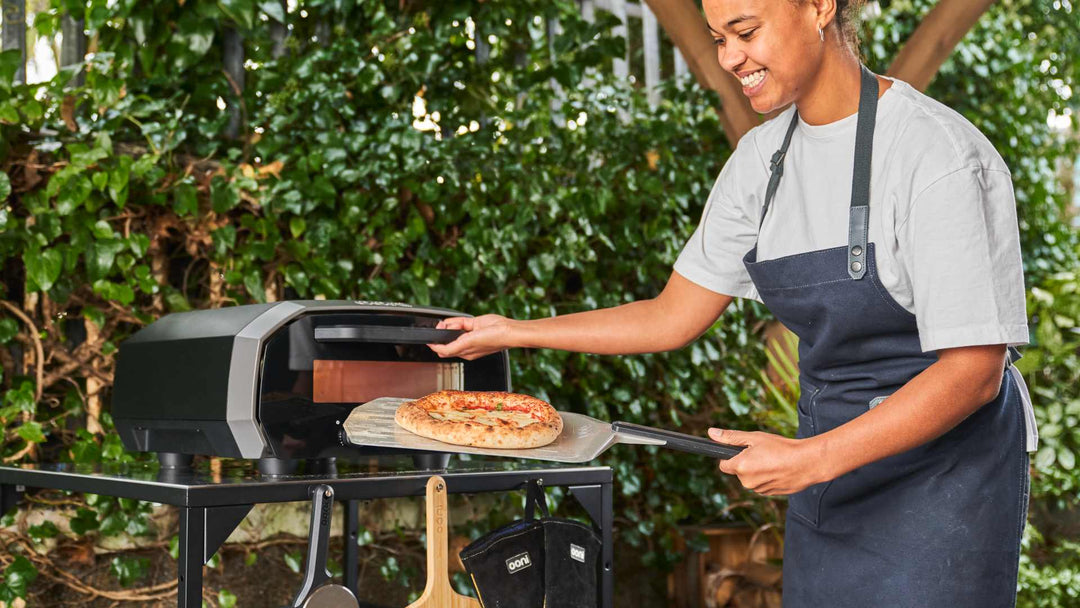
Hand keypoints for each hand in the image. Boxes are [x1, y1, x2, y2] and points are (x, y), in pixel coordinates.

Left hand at [428, 314, 514, 359]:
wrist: (506, 330)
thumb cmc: (491, 341)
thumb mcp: (467, 346)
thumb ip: (450, 348)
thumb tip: (436, 349)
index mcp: (464, 353)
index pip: (444, 351)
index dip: (435, 344)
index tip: (429, 339)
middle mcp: (466, 344)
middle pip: (447, 339)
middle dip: (443, 333)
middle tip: (442, 327)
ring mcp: (470, 333)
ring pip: (453, 328)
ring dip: (450, 325)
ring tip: (453, 325)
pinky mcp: (473, 324)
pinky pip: (460, 321)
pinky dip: (455, 320)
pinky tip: (454, 321)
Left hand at [709, 428, 830, 495]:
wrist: (807, 463)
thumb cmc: (781, 448)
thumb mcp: (754, 438)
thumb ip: (731, 437)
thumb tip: (711, 433)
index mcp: (740, 467)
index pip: (724, 465)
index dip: (731, 456)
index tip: (741, 450)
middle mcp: (747, 482)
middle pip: (739, 471)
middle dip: (746, 462)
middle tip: (763, 452)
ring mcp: (759, 490)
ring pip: (752, 478)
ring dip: (758, 470)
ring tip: (773, 460)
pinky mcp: (770, 494)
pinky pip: (763, 484)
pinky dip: (768, 477)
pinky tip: (779, 469)